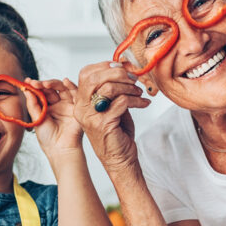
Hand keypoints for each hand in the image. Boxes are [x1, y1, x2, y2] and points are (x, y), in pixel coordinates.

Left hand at [24, 78, 82, 156]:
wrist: (60, 149)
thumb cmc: (48, 138)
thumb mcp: (37, 119)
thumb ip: (33, 104)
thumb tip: (27, 89)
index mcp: (47, 108)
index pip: (41, 93)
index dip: (35, 86)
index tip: (27, 82)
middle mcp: (57, 105)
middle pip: (51, 89)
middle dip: (42, 84)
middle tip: (35, 83)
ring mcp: (67, 105)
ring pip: (62, 88)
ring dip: (54, 84)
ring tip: (45, 84)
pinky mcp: (76, 107)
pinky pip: (75, 93)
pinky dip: (71, 86)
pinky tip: (65, 81)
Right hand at [72, 61, 150, 177]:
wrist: (120, 159)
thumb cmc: (116, 132)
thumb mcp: (111, 106)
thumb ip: (112, 88)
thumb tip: (122, 67)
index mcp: (81, 102)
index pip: (86, 74)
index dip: (105, 66)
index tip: (122, 67)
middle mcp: (82, 109)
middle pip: (94, 78)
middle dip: (117, 73)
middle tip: (133, 78)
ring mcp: (91, 117)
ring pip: (108, 88)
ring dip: (128, 87)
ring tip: (138, 92)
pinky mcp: (104, 124)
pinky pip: (122, 102)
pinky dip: (137, 100)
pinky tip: (144, 103)